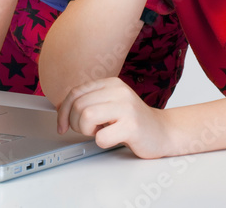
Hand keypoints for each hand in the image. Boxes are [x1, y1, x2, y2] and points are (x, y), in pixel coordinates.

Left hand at [57, 77, 171, 158]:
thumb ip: (89, 102)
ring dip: (88, 131)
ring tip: (101, 132)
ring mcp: (126, 107)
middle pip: (78, 105)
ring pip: (86, 117)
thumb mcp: (110, 104)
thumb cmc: (133, 121)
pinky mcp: (132, 126)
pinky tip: (114, 138)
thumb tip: (61, 110)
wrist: (163, 132)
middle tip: (89, 130)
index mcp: (111, 83)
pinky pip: (101, 137)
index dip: (63, 111)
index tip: (62, 125)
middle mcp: (119, 91)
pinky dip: (102, 142)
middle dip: (76, 124)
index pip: (75, 92)